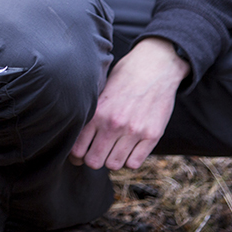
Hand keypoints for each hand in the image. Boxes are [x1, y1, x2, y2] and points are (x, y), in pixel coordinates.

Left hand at [68, 38, 189, 169]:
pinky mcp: (152, 135)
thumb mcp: (101, 91)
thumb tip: (77, 137)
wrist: (155, 66)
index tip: (79, 155)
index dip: (76, 156)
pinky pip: (135, 163)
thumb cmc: (125, 77)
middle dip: (93, 160)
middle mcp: (113, 124)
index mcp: (97, 112)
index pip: (77, 149)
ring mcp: (134, 131)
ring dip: (112, 160)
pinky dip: (130, 160)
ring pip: (114, 165)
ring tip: (114, 150)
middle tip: (97, 154)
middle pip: (94, 162)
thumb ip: (91, 114)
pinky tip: (129, 149)